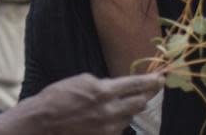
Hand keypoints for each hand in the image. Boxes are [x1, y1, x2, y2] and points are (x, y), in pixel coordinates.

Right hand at [30, 73, 163, 134]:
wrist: (44, 122)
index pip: (135, 85)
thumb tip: (116, 87)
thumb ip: (103, 84)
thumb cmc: (58, 97)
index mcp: (103, 91)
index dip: (150, 81)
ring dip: (130, 108)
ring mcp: (108, 127)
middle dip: (147, 95)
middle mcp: (109, 111)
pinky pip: (119, 127)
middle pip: (139, 103)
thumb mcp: (81, 81)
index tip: (161, 78)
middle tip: (154, 88)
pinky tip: (109, 116)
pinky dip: (118, 120)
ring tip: (125, 102)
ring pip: (130, 116)